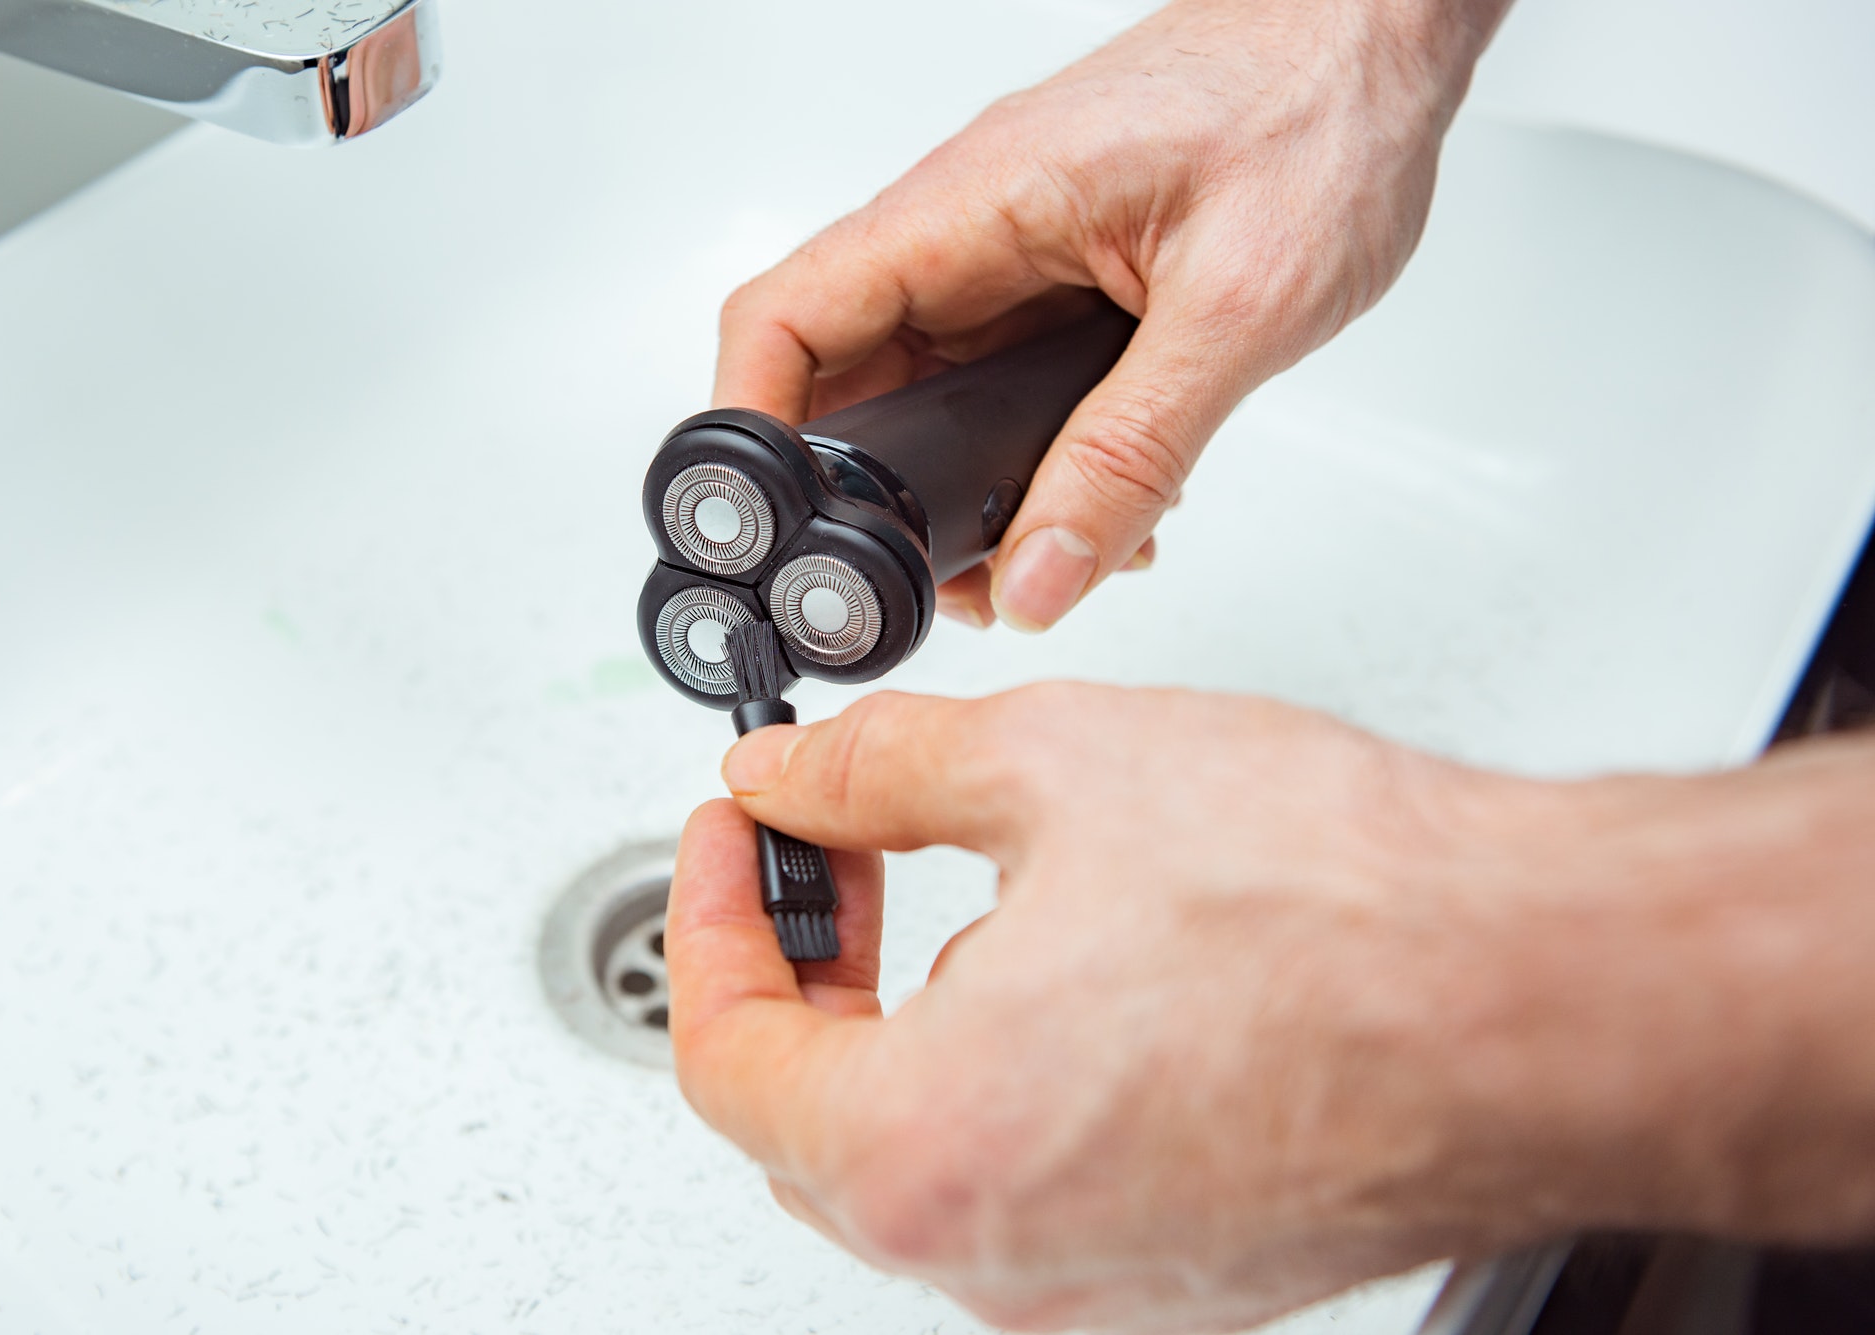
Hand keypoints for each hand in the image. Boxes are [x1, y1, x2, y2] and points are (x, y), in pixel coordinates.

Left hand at [666, 685, 1874, 1331]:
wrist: (1553, 994)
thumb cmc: (1346, 907)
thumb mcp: (1051, 766)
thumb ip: (875, 773)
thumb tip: (792, 777)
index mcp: (927, 1149)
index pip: (724, 1052)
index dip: (707, 918)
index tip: (736, 835)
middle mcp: (1002, 1256)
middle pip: (809, 1122)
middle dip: (799, 974)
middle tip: (826, 858)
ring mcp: (1099, 1280)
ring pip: (922, 1160)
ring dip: (897, 1027)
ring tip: (942, 895)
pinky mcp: (1184, 1270)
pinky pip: (1034, 1185)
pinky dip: (998, 1080)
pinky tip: (1058, 973)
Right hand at [714, 0, 1511, 631]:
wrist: (1378, 31)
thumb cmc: (1320, 107)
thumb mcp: (1237, 308)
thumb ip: (1134, 452)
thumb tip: (1043, 573)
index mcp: (976, 204)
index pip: (789, 315)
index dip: (750, 430)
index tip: (769, 528)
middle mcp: (974, 225)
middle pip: (847, 376)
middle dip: (874, 495)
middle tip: (934, 578)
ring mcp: (1014, 249)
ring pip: (928, 391)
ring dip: (961, 485)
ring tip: (1038, 551)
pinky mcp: (1061, 271)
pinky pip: (1001, 380)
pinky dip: (1029, 455)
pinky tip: (1098, 497)